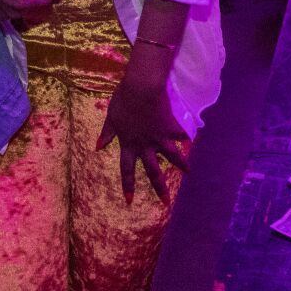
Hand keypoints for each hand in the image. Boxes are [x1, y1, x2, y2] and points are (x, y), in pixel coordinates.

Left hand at [100, 76, 189, 202]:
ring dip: (180, 165)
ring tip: (189, 173)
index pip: (127, 169)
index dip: (128, 185)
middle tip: (165, 202)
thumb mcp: (111, 118)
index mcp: (128, 144)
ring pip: (171, 156)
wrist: (141, 88)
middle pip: (153, 170)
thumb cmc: (122, 101)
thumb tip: (98, 147)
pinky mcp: (170, 126)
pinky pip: (180, 134)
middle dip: (159, 187)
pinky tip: (193, 141)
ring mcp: (159, 137)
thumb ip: (107, 134)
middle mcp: (145, 145)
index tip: (130, 200)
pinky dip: (186, 137)